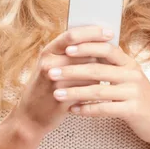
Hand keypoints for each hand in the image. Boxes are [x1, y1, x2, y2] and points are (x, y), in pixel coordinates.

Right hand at [11, 25, 111, 139]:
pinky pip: (87, 89)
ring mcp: (54, 81)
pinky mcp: (61, 98)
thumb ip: (72, 53)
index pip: (72, 35)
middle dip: (102, 51)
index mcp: (48, 51)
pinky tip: (105, 88)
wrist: (30, 116)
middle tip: (118, 50)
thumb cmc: (46, 86)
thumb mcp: (53, 65)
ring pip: (88, 71)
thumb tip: (102, 43)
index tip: (109, 32)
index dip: (92, 32)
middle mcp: (49, 63)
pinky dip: (97, 87)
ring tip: (114, 70)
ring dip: (102, 70)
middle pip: (83, 52)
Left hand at [48, 35, 149, 145]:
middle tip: (51, 72)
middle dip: (71, 70)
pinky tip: (72, 111)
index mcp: (129, 63)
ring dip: (74, 91)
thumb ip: (112, 65)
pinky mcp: (133, 110)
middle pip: (97, 68)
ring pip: (98, 90)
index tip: (65, 49)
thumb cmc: (139, 98)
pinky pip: (104, 109)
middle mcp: (132, 74)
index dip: (86, 47)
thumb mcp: (130, 77)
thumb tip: (88, 50)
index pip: (106, 48)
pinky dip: (86, 109)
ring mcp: (134, 92)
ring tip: (56, 94)